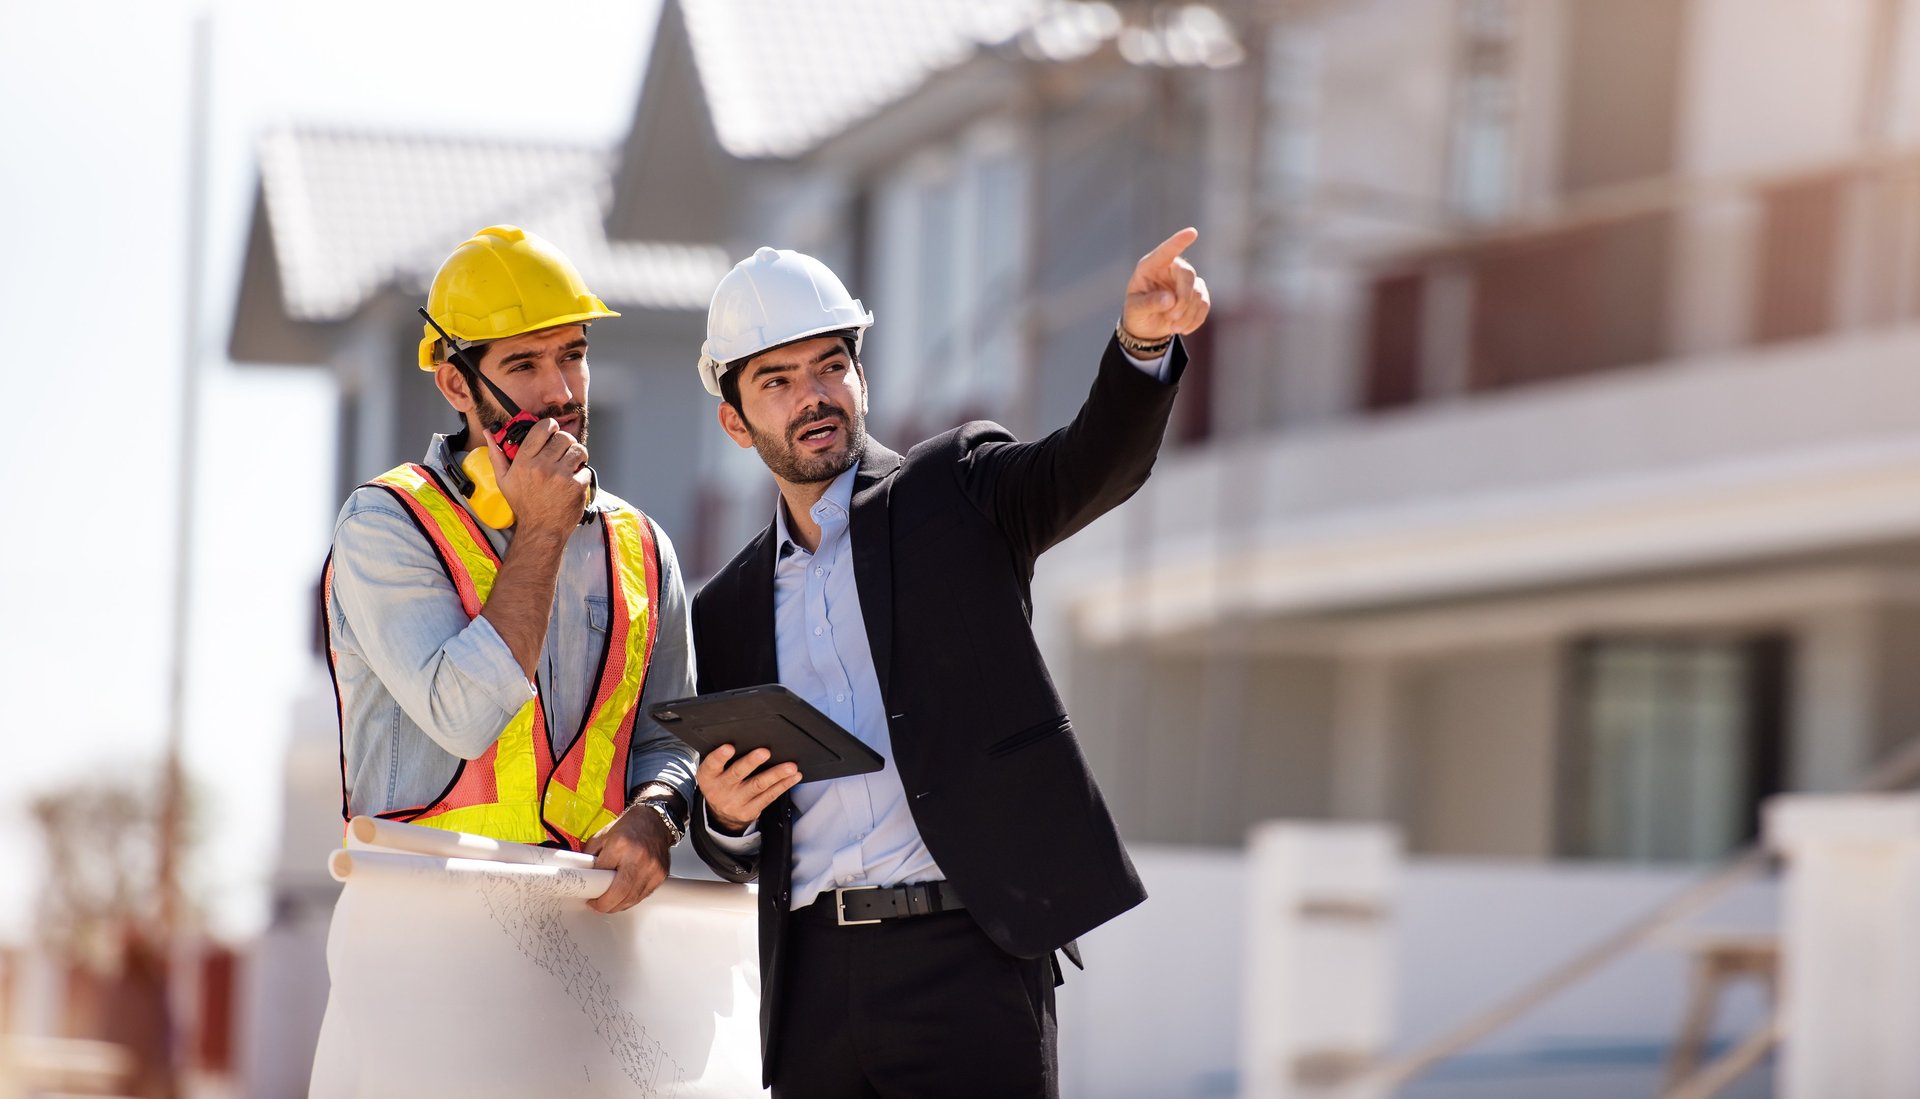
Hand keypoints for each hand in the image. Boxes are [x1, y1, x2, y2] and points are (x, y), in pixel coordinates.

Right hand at [485, 418, 590, 531]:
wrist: (541, 530)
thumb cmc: (523, 505)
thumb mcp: (504, 480)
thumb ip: (497, 454)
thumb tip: (489, 433)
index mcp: (524, 461)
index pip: (542, 428)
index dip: (551, 426)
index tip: (553, 431)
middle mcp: (542, 466)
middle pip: (564, 437)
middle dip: (566, 442)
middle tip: (564, 451)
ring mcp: (560, 476)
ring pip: (579, 450)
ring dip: (578, 455)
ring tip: (572, 463)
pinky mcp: (575, 486)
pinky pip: (585, 469)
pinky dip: (582, 475)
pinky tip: (573, 482)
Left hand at [584, 804, 673, 913]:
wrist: (655, 821)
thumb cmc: (629, 827)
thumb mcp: (602, 836)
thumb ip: (590, 856)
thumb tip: (580, 874)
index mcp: (620, 844)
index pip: (601, 875)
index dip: (593, 889)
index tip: (589, 896)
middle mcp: (638, 857)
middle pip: (618, 893)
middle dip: (604, 905)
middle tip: (597, 905)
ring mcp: (651, 867)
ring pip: (631, 899)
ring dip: (617, 905)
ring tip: (609, 901)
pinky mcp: (660, 875)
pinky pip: (643, 896)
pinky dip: (631, 899)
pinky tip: (624, 895)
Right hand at [696, 745, 800, 833]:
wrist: (721, 815)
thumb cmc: (720, 784)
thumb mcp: (713, 773)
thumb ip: (724, 760)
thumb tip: (748, 739)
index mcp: (709, 776)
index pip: (712, 764)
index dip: (720, 756)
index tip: (729, 747)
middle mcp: (720, 790)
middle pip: (737, 773)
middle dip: (752, 762)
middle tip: (765, 752)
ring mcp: (736, 802)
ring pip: (758, 785)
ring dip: (776, 774)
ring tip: (790, 767)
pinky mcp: (750, 811)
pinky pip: (769, 797)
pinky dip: (783, 785)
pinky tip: (792, 777)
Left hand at [1120, 227, 1210, 343]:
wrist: (1145, 328)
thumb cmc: (1136, 313)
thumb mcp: (1135, 310)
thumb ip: (1150, 303)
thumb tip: (1171, 299)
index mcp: (1151, 266)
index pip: (1166, 251)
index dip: (1179, 242)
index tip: (1192, 232)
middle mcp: (1170, 269)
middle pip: (1187, 275)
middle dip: (1183, 299)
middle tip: (1172, 318)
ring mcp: (1185, 281)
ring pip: (1198, 293)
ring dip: (1188, 314)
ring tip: (1173, 328)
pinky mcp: (1196, 294)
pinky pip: (1204, 304)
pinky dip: (1195, 319)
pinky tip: (1184, 329)